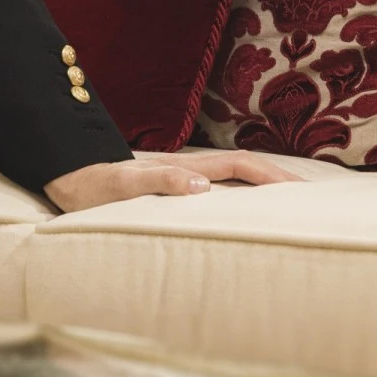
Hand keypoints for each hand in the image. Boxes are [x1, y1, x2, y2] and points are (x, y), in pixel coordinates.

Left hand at [44, 150, 302, 212]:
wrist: (65, 178)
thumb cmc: (90, 188)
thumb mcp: (121, 187)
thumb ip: (158, 182)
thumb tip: (203, 187)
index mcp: (182, 168)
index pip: (238, 166)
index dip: (271, 176)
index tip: (301, 191)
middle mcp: (185, 169)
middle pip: (242, 168)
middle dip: (278, 179)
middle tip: (312, 199)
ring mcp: (177, 177)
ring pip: (230, 177)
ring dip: (261, 186)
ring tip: (290, 205)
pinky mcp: (167, 188)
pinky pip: (213, 189)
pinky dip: (237, 196)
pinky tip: (243, 210)